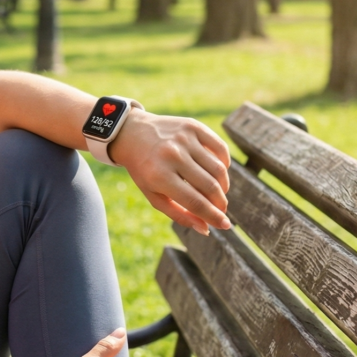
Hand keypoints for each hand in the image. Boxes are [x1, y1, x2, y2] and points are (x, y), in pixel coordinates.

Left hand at [108, 111, 230, 234]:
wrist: (131, 133)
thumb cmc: (144, 169)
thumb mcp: (153, 194)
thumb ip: (178, 214)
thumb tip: (206, 229)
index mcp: (159, 176)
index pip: (195, 202)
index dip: (213, 216)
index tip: (225, 225)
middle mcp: (172, 155)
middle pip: (210, 187)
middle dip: (220, 203)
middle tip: (221, 209)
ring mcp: (184, 139)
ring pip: (218, 169)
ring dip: (223, 185)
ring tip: (217, 192)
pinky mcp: (193, 126)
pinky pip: (220, 149)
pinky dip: (224, 163)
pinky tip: (217, 172)